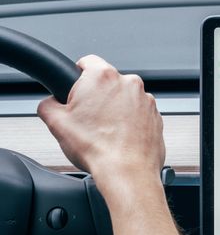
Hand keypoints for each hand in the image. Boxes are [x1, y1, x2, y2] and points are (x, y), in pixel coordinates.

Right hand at [38, 55, 195, 234]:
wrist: (127, 172)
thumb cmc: (98, 148)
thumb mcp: (56, 123)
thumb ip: (48, 104)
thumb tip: (50, 103)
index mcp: (103, 77)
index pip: (87, 61)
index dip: (77, 75)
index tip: (75, 87)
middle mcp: (129, 83)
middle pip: (107, 82)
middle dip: (96, 97)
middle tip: (86, 118)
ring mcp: (146, 100)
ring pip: (124, 99)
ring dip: (115, 110)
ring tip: (104, 132)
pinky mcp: (156, 116)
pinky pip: (139, 114)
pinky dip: (130, 122)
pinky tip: (119, 138)